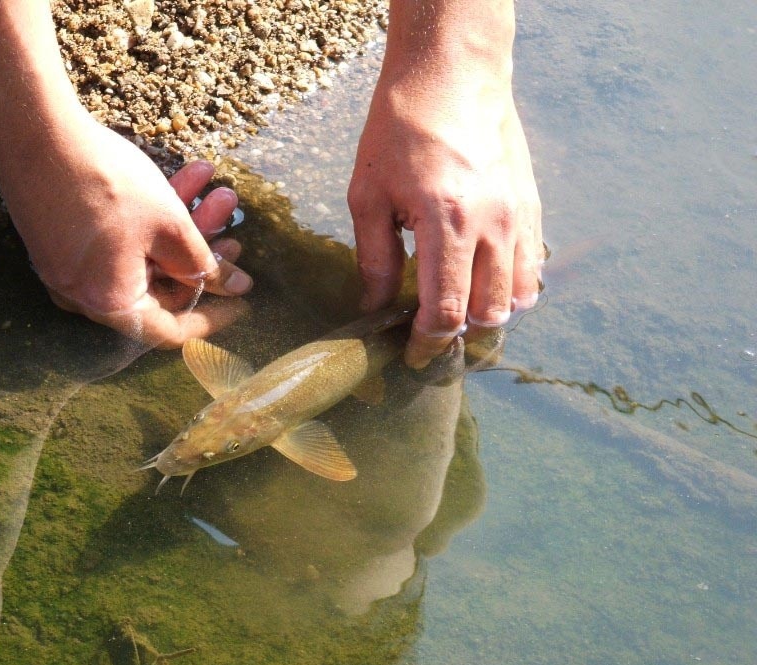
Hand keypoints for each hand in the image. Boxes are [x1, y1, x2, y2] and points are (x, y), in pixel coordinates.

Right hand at [0, 0, 250, 348]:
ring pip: (141, 258)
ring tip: (215, 189)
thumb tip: (236, 287)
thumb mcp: (171, 226)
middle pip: (158, 289)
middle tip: (233, 230)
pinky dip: (150, 220)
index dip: (213, 316)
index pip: (171, 330)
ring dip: (181, 227)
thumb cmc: (106, 184)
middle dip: (200, 256)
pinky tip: (183, 179)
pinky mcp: (62, 240)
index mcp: (109, 305)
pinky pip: (117, 243)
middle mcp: (85, 296)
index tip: (242, 299)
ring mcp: (70, 269)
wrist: (33, 133)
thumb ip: (205, 264)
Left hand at [348, 4, 542, 368]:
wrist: (452, 73)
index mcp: (448, 224)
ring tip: (458, 316)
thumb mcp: (368, 195)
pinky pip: (533, 267)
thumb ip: (375, 258)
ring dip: (489, 317)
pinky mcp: (531, 204)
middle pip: (488, 314)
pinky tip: (485, 286)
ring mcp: (519, 216)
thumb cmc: (400, 129)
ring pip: (518, 297)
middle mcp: (493, 226)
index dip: (428, 344)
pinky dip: (512, 289)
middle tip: (431, 339)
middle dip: (459, 338)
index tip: (413, 356)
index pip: (446, 312)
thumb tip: (376, 307)